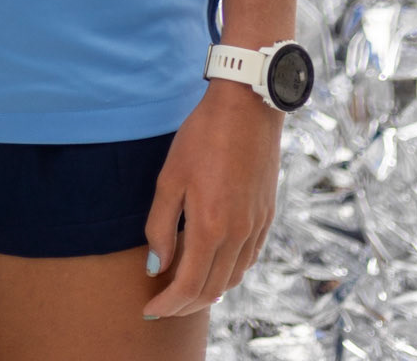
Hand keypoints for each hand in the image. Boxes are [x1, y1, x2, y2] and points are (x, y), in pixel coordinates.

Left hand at [142, 77, 282, 319]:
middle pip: (212, 290)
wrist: (247, 107)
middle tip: (163, 305)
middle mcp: (238, 235)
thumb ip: (160, 225)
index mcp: (211, 227)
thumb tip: (156, 266)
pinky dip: (230, 272)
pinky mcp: (267, 215)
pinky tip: (215, 264)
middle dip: (185, 305)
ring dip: (209, 292)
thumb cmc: (202, 136)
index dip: (168, 304)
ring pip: (233, 278)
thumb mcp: (170, 177)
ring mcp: (256, 226)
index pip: (189, 286)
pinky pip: (249, 259)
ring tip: (185, 289)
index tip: (150, 310)